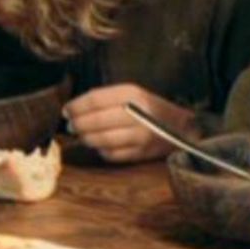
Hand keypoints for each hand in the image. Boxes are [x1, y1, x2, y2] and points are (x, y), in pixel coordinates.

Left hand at [63, 84, 194, 162]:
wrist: (183, 127)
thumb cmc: (151, 109)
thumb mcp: (133, 94)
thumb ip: (106, 99)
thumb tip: (73, 109)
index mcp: (134, 94)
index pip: (95, 99)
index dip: (76, 106)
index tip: (66, 110)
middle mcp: (138, 113)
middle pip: (96, 121)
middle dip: (78, 124)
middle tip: (72, 125)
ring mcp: (141, 135)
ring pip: (102, 139)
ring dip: (87, 138)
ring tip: (83, 135)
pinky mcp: (141, 153)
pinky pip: (112, 154)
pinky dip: (101, 151)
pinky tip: (100, 145)